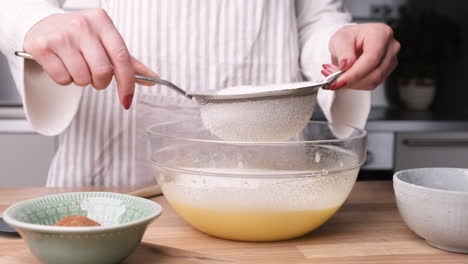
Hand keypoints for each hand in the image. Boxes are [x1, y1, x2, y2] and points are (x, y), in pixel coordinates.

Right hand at [23, 9, 156, 108]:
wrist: (41, 25)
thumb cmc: (79, 36)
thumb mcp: (105, 41)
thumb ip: (128, 61)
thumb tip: (152, 79)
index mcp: (102, 22)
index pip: (121, 57)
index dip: (127, 83)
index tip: (127, 99)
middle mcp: (83, 25)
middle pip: (103, 71)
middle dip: (101, 82)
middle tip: (95, 77)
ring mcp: (62, 35)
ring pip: (83, 78)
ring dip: (82, 81)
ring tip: (76, 66)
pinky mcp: (43, 47)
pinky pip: (63, 79)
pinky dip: (65, 80)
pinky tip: (62, 65)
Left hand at [322, 23, 399, 89]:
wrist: (352, 41)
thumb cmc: (349, 37)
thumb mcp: (340, 39)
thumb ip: (343, 51)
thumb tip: (345, 65)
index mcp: (381, 33)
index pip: (372, 58)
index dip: (356, 72)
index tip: (340, 80)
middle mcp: (390, 46)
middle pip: (375, 72)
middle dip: (352, 80)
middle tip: (333, 80)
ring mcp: (391, 60)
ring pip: (374, 81)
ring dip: (353, 83)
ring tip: (338, 77)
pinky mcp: (386, 71)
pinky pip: (372, 84)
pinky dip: (357, 84)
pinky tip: (347, 78)